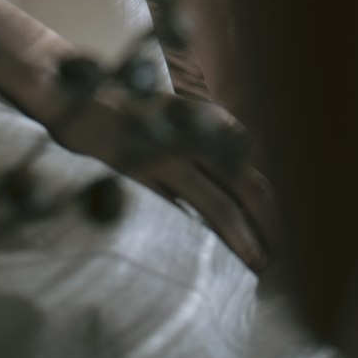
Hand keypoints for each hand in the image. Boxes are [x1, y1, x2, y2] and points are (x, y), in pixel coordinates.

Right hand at [49, 87, 278, 272]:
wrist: (72, 92)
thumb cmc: (124, 109)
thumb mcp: (170, 115)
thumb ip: (198, 141)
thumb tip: (232, 176)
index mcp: (203, 120)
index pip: (251, 163)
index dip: (272, 198)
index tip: (285, 227)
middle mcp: (192, 136)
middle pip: (246, 184)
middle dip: (270, 222)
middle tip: (282, 256)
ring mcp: (166, 156)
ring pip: (218, 204)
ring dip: (243, 238)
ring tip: (258, 264)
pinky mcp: (138, 176)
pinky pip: (176, 214)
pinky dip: (198, 240)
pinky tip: (209, 261)